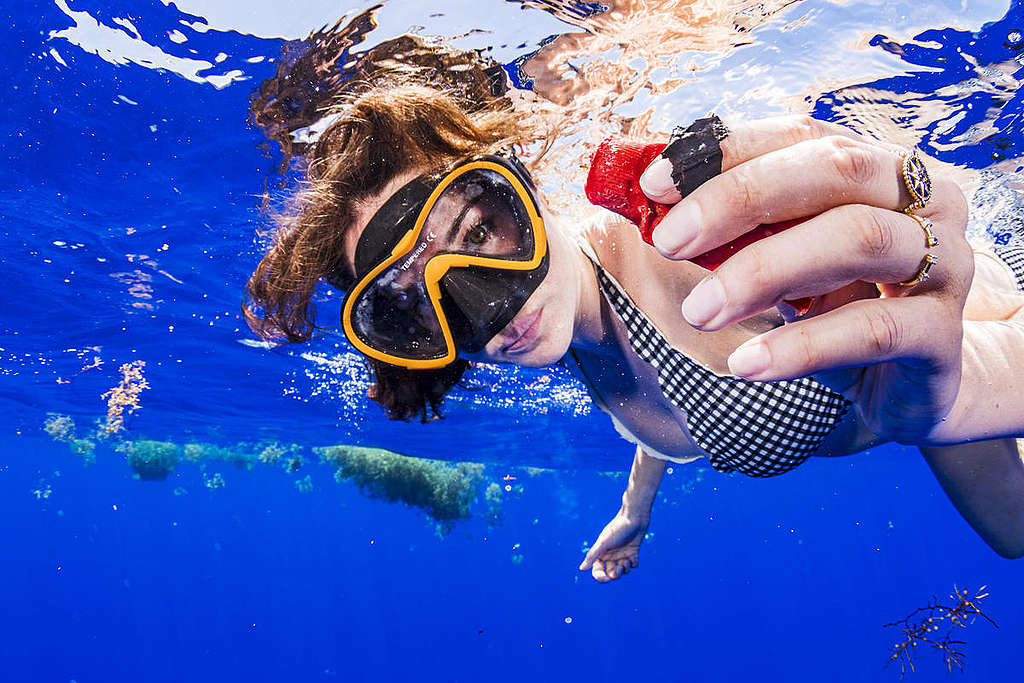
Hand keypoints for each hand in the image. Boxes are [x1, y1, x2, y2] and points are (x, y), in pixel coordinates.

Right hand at [578, 508, 647, 582]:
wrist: (634, 517)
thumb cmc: (618, 528)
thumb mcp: (604, 543)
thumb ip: (592, 555)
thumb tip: (581, 568)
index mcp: (601, 553)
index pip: (598, 571)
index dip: (600, 577)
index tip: (606, 578)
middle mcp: (611, 555)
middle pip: (611, 573)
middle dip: (615, 575)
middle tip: (619, 569)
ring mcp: (622, 554)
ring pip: (622, 570)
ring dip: (625, 569)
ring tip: (627, 561)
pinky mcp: (633, 552)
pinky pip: (633, 565)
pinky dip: (633, 563)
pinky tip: (634, 556)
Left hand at [640, 116, 973, 443]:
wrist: (915, 382)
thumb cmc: (839, 308)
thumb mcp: (785, 261)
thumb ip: (737, 231)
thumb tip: (651, 208)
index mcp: (878, 169)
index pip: (801, 134)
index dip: (726, 151)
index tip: (654, 184)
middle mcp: (924, 201)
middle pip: (832, 170)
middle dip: (737, 200)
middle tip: (669, 243)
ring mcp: (944, 264)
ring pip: (855, 240)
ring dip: (761, 271)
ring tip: (699, 311)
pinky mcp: (942, 334)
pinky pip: (872, 329)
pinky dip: (800, 346)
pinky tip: (746, 365)